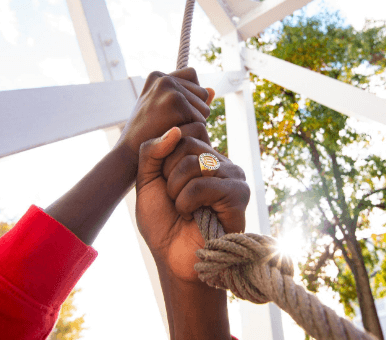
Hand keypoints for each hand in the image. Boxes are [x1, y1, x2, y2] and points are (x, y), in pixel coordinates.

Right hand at [116, 67, 213, 162]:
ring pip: (204, 108)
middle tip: (171, 125)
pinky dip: (191, 132)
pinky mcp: (175, 102)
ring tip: (171, 130)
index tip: (174, 113)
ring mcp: (169, 88)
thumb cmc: (146, 134)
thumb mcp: (162, 110)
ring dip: (194, 124)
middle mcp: (164, 77)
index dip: (190, 98)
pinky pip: (201, 120)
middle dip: (194, 112)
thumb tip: (213, 89)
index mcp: (158, 76)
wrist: (129, 153)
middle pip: (202, 93)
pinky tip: (173, 137)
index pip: (192, 77)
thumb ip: (186, 97)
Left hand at [135, 124, 249, 282]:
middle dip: (169, 175)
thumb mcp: (147, 179)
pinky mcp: (238, 194)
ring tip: (184, 208)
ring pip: (192, 163)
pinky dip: (186, 203)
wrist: (173, 256)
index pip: (182, 132)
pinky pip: (202, 185)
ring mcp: (233, 176)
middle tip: (175, 198)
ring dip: (176, 191)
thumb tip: (176, 129)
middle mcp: (220, 161)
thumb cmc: (162, 220)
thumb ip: (153, 151)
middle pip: (186, 143)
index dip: (164, 159)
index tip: (166, 183)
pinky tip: (194, 216)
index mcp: (202, 155)